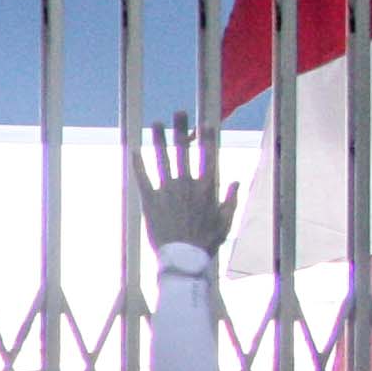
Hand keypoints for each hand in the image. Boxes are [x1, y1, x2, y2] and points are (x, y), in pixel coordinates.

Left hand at [134, 116, 238, 258]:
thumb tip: (237, 182)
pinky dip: (138, 163)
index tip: (205, 123)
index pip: (209, 156)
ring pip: (163, 160)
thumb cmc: (207, 241)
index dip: (207, 138)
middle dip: (182, 130)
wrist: (184, 258)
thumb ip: (231, 199)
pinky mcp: (150, 201)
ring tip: (157, 124)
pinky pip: (143, 178)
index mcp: (208, 187)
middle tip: (179, 112)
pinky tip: (134, 150)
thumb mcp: (226, 220)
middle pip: (185, 151)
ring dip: (160, 140)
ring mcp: (168, 191)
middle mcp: (188, 184)